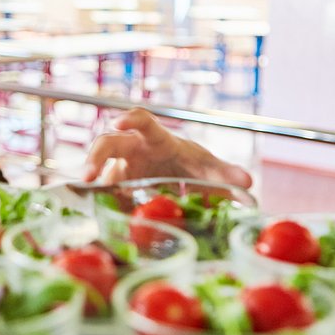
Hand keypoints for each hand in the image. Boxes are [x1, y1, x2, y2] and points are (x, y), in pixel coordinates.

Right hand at [82, 108, 252, 187]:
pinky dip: (100, 204)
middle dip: (95, 156)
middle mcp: (133, 150)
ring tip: (86, 196)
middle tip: (89, 175)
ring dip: (92, 182)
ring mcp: (122, 170)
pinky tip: (97, 214)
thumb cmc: (191, 165)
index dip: (130, 119)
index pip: (142, 121)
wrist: (182, 180)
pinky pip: (105, 194)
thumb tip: (248, 182)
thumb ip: (227, 173)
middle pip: (107, 143)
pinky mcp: (118, 190)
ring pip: (100, 169)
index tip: (119, 122)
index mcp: (155, 139)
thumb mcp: (209, 169)